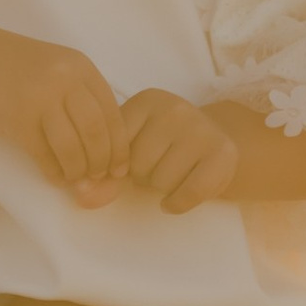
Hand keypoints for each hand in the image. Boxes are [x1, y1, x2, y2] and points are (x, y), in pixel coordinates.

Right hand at [0, 33, 126, 191]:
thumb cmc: (16, 66)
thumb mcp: (56, 67)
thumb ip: (81, 94)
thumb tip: (107, 143)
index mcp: (80, 66)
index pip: (112, 113)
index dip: (119, 146)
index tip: (119, 167)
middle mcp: (64, 80)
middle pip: (96, 132)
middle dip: (101, 162)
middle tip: (98, 177)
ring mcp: (40, 99)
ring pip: (73, 147)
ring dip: (77, 171)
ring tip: (74, 178)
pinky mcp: (18, 119)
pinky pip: (44, 155)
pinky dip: (53, 171)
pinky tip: (54, 176)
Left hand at [116, 88, 241, 212]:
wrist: (217, 140)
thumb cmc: (167, 144)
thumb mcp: (135, 143)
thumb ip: (105, 168)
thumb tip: (84, 194)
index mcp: (147, 100)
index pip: (116, 145)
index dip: (119, 163)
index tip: (129, 163)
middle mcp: (175, 109)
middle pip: (138, 164)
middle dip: (142, 176)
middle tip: (156, 167)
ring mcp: (201, 129)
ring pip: (161, 181)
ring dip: (162, 189)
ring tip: (172, 174)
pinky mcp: (222, 154)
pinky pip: (189, 193)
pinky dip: (177, 204)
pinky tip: (175, 199)